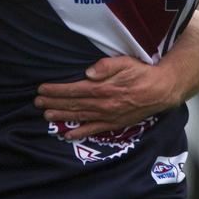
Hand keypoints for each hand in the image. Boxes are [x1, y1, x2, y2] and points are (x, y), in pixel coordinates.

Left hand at [35, 56, 178, 139]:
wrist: (161, 90)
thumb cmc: (142, 73)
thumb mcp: (125, 62)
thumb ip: (106, 66)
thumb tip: (88, 72)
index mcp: (103, 88)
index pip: (74, 89)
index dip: (56, 90)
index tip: (42, 90)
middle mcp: (103, 104)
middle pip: (73, 104)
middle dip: (54, 103)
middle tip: (37, 103)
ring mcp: (108, 116)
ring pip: (80, 117)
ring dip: (62, 117)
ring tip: (46, 116)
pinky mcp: (114, 123)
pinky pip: (94, 130)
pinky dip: (80, 133)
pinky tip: (67, 135)